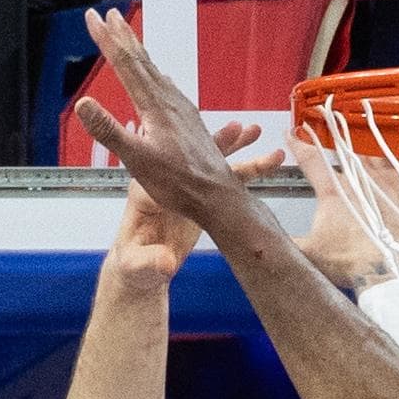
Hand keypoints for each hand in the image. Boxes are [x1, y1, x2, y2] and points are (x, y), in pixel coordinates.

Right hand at [73, 10, 256, 228]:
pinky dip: (156, 75)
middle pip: (142, 61)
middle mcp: (170, 102)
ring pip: (155, 72)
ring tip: (128, 38)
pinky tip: (160, 79)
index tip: (92, 17)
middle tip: (109, 15)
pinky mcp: (189, 122)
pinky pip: (168, 89)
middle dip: (122, 36)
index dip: (106, 39)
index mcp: (154, 106)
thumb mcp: (137, 161)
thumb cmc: (179, 184)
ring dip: (139, 53)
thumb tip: (83, 104)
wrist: (218, 197)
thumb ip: (110, 131)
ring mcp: (182, 111)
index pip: (125, 64)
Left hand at [112, 121, 287, 289]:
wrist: (144, 270)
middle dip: (215, 142)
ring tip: (255, 131)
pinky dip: (242, 170)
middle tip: (237, 128)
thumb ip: (150, 263)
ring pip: (210, 164)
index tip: (206, 146)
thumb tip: (167, 263)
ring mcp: (184, 191)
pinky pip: (222, 181)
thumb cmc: (134, 267)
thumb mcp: (138, 267)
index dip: (184, 155)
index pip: (163, 166)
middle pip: (190, 157)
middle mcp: (165, 185)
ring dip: (233, 148)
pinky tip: (264, 161)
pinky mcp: (199, 200)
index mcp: (147, 193)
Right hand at [286, 135, 398, 290]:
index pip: (311, 159)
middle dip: (337, 155)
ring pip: (374, 161)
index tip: (292, 135)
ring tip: (363, 171)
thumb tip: (267, 237)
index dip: (299, 145)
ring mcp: (390, 182)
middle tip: (335, 159)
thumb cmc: (351, 264)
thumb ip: (287, 243)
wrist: (393, 273)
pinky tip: (391, 181)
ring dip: (365, 162)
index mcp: (333, 191)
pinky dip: (394, 173)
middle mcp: (361, 179)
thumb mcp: (310, 255)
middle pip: (345, 157)